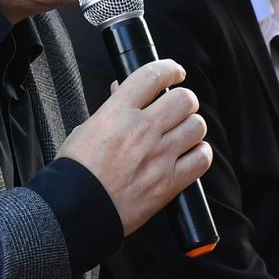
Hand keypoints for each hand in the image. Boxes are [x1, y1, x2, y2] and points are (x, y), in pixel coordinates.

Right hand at [60, 59, 211, 236]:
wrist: (76, 209)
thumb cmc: (76, 172)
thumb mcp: (85, 129)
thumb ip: (110, 108)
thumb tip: (122, 90)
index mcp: (118, 113)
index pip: (153, 75)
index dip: (170, 69)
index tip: (176, 73)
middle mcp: (142, 130)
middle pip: (184, 99)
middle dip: (185, 101)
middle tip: (179, 108)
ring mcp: (159, 156)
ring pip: (197, 126)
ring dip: (192, 127)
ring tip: (182, 133)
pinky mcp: (169, 182)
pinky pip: (201, 158)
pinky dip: (199, 154)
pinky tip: (190, 154)